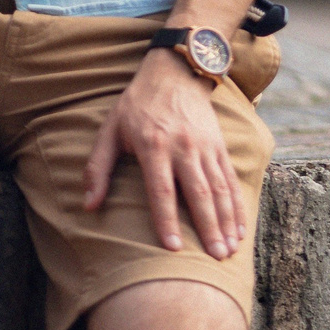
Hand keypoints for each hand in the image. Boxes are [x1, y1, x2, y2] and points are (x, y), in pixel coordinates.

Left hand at [83, 48, 246, 259]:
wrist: (175, 72)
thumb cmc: (137, 104)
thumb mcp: (110, 130)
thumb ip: (97, 168)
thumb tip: (88, 206)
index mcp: (155, 146)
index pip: (162, 190)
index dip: (167, 220)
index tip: (173, 248)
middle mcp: (184, 147)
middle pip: (200, 194)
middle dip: (209, 228)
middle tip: (215, 257)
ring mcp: (206, 147)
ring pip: (220, 189)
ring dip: (227, 221)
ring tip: (230, 249)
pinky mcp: (219, 146)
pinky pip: (231, 179)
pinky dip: (237, 205)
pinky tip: (240, 227)